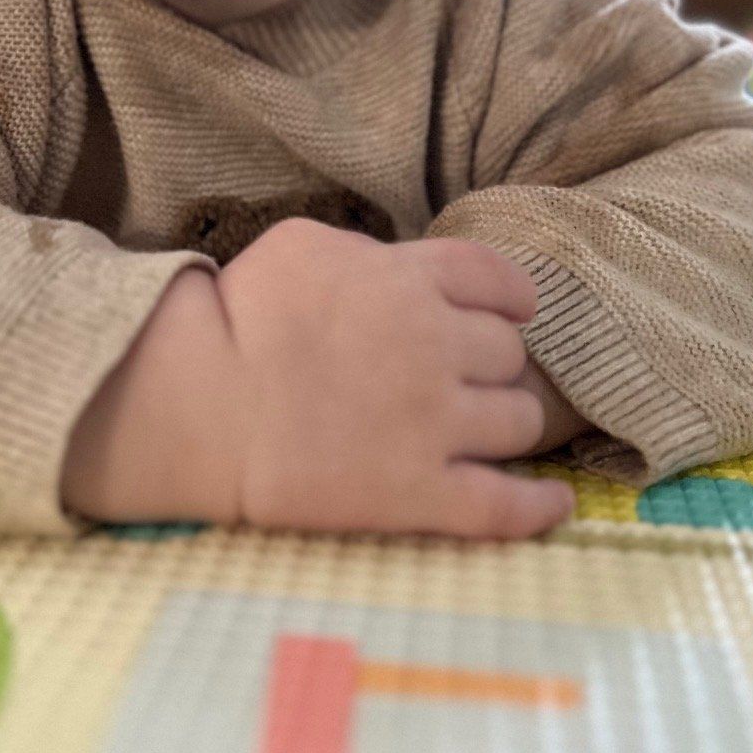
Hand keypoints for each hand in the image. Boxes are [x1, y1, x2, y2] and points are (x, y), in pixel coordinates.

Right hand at [217, 221, 576, 539]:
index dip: (509, 298)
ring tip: (485, 430)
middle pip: (510, 354)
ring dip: (507, 422)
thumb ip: (372, 255)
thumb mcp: (306, 245)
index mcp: (411, 283)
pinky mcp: (420, 495)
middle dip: (492, 362)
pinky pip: (507, 507)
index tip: (509, 312)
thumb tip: (399, 272)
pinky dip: (539, 507)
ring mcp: (435, 426)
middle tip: (459, 376)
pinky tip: (551, 503)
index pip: (499, 280)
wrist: (201, 403)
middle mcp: (438, 349)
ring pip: (520, 421)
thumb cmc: (238, 315)